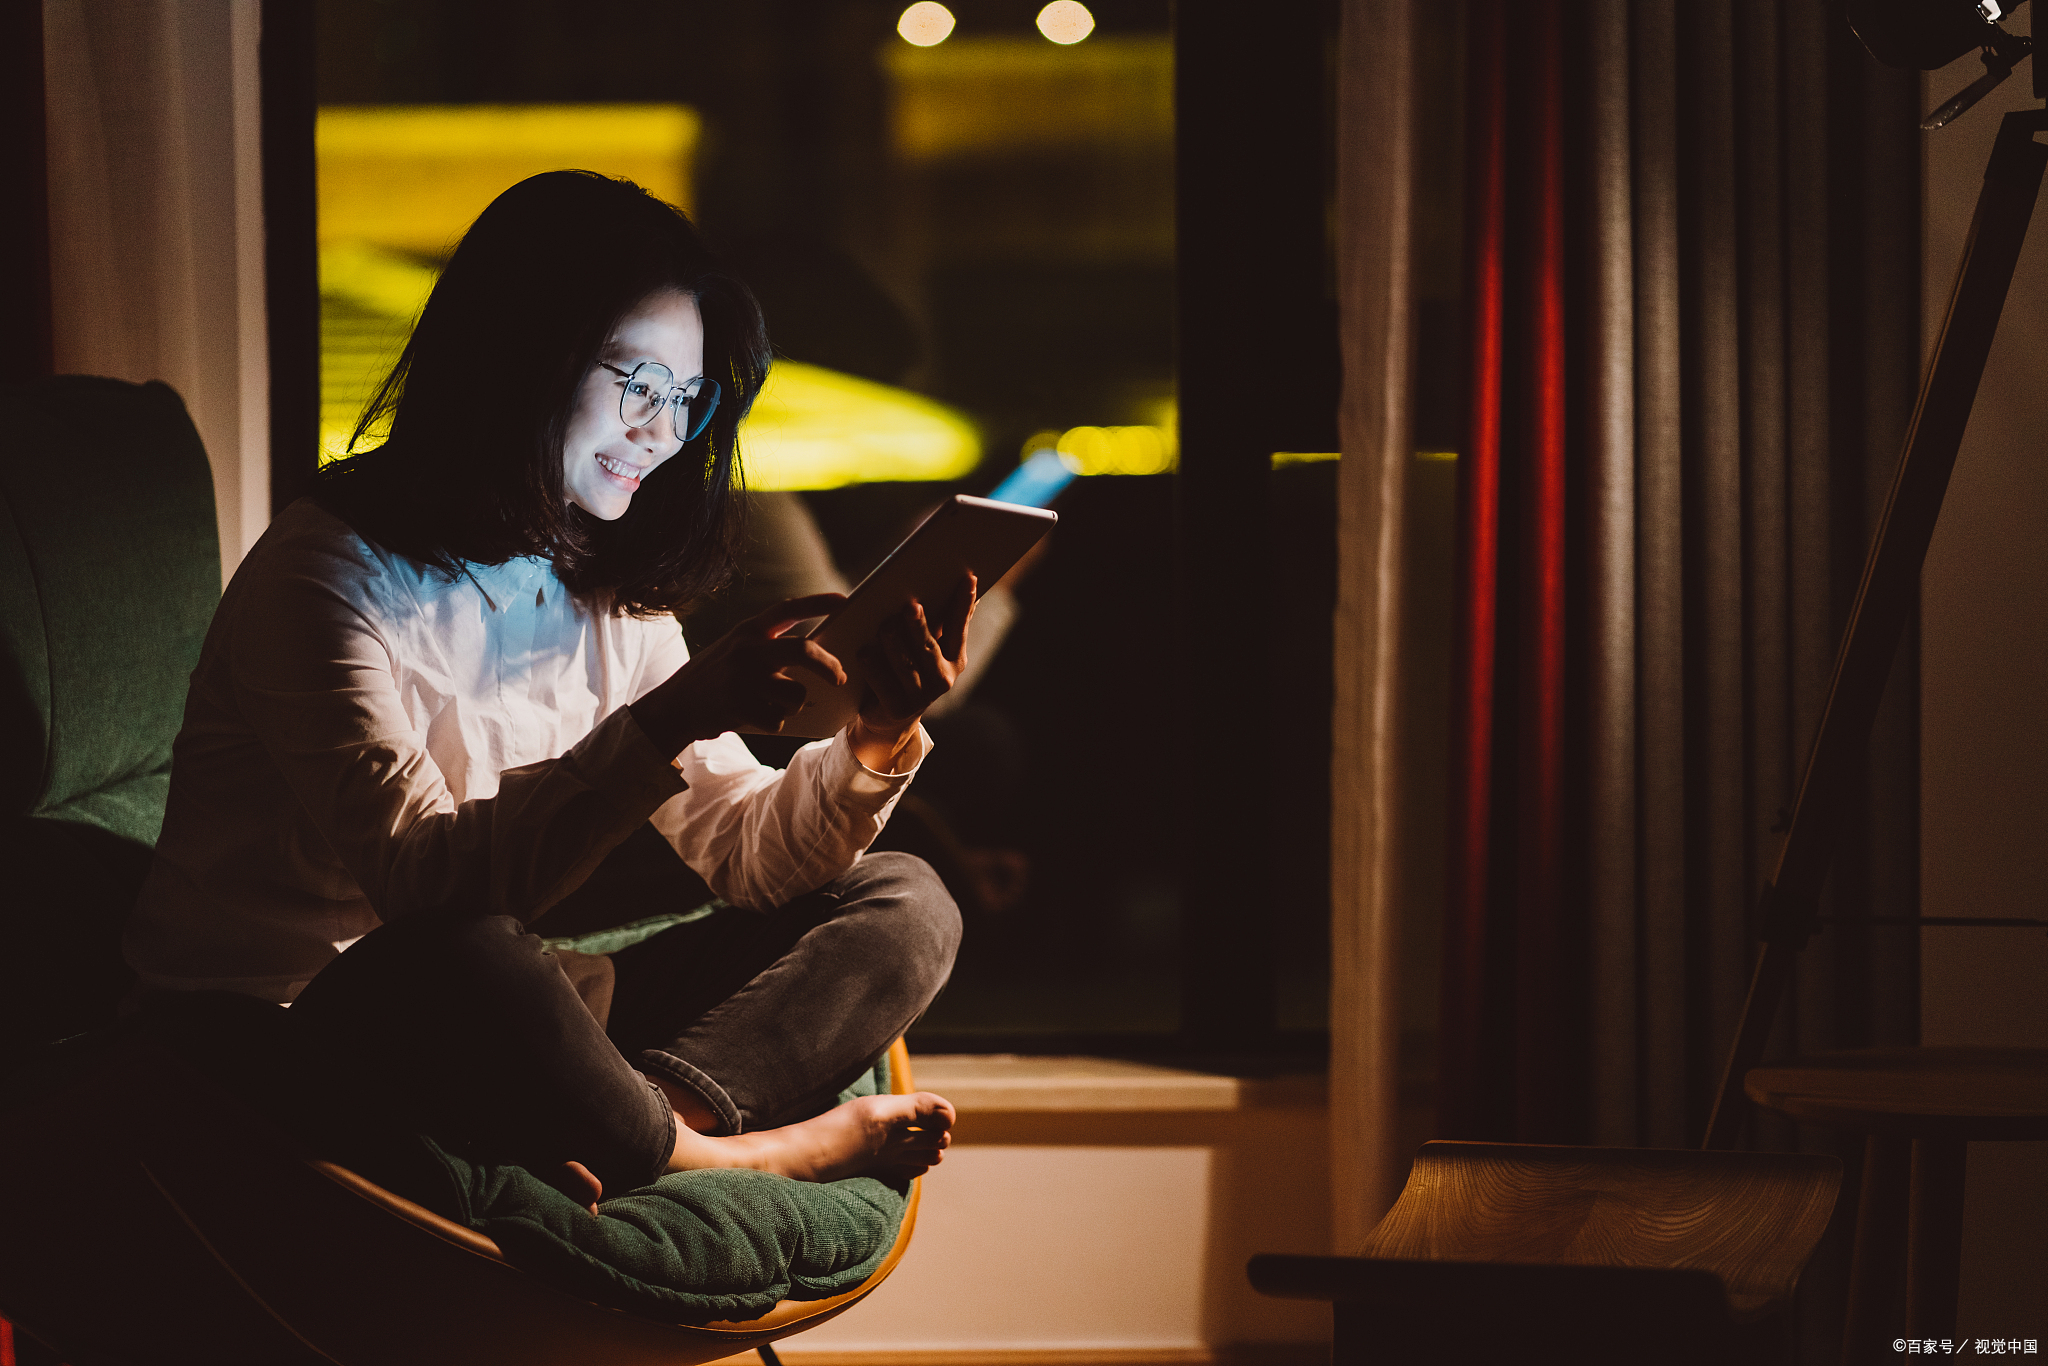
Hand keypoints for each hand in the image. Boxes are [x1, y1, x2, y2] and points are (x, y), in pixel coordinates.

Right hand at [631, 593, 847, 755]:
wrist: (675, 706)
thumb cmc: (716, 677)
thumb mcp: (736, 648)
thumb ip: (768, 644)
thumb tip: (818, 652)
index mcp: (748, 630)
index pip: (788, 609)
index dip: (818, 603)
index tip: (844, 600)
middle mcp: (747, 649)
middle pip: (803, 650)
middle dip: (829, 666)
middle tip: (840, 678)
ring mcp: (742, 677)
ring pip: (796, 694)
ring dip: (793, 704)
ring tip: (772, 703)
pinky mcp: (739, 705)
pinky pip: (778, 719)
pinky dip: (774, 722)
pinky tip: (755, 717)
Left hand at [850, 572, 975, 770]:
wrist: (889, 716)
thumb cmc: (909, 667)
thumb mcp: (927, 644)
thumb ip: (939, 619)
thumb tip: (960, 580)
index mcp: (955, 658)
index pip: (959, 626)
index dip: (963, 603)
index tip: (967, 578)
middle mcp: (943, 679)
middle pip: (928, 647)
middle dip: (919, 626)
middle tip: (911, 605)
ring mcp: (920, 697)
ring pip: (905, 665)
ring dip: (893, 643)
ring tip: (884, 626)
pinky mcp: (897, 709)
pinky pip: (882, 682)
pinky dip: (872, 666)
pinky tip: (864, 652)